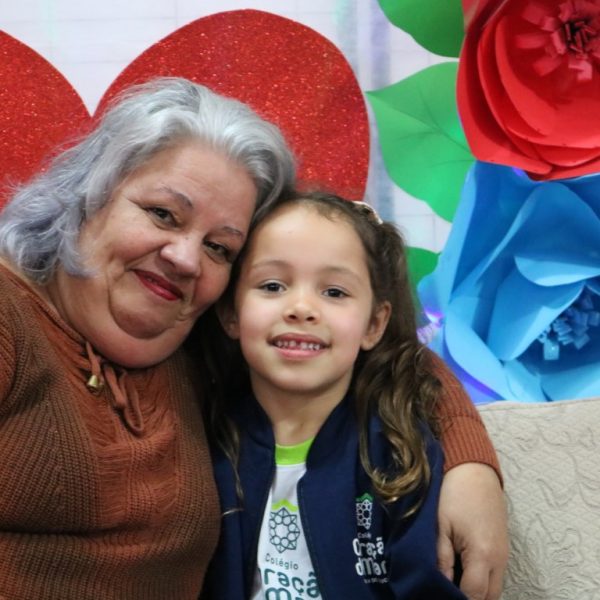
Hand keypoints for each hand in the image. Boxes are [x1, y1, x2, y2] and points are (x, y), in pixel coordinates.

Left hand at [437, 463, 508, 599]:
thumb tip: (441, 583)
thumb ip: (442, 558)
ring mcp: (504, 553)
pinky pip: (495, 574)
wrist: (475, 468)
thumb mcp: (440, 524)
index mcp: (483, 554)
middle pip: (488, 597)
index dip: (455, 598)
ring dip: (476, 590)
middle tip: (443, 589)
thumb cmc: (455, 492)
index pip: (473, 595)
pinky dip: (481, 579)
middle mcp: (499, 559)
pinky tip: (462, 571)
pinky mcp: (503, 546)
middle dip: (468, 597)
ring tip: (452, 581)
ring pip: (493, 587)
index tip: (436, 593)